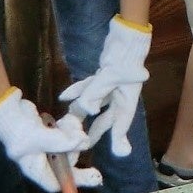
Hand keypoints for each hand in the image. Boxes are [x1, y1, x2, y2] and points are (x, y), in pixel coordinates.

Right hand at [0, 92, 101, 190]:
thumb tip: (85, 143)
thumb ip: (62, 141)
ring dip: (73, 135)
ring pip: (68, 146)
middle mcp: (42, 160)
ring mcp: (46, 146)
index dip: (76, 181)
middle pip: (66, 163)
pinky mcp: (50, 133)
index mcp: (36, 168)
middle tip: (79, 137)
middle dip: (74, 149)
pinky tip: (67, 120)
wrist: (8, 110)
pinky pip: (65, 135)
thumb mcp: (41, 138)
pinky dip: (69, 127)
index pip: (57, 182)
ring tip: (69, 124)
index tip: (95, 176)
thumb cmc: (19, 130)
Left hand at [60, 17, 150, 154]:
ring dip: (83, 111)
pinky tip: (65, 97)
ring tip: (71, 122)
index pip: (121, 123)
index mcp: (127, 100)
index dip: (118, 137)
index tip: (117, 152)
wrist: (125, 40)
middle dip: (95, 130)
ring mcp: (112, 87)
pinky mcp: (104, 77)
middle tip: (85, 143)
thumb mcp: (108, 78)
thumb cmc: (123, 60)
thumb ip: (95, 95)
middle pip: (107, 117)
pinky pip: (89, 88)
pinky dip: (78, 92)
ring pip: (96, 103)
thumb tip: (85, 111)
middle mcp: (120, 97)